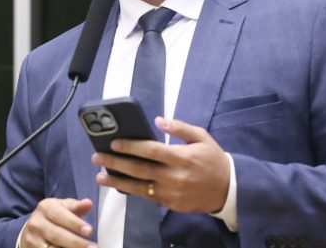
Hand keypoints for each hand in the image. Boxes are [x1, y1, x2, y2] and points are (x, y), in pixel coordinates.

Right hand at [21, 198, 95, 247]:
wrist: (32, 229)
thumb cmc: (53, 217)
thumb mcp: (63, 207)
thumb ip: (76, 206)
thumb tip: (88, 203)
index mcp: (45, 207)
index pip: (60, 215)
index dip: (75, 224)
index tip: (89, 231)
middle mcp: (37, 223)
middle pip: (57, 235)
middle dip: (76, 242)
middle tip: (93, 247)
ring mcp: (32, 239)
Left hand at [92, 117, 229, 212]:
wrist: (228, 189)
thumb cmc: (213, 159)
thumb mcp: (202, 137)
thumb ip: (180, 127)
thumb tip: (159, 120)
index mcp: (181, 157)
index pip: (151, 151)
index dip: (131, 147)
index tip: (114, 143)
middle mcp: (174, 176)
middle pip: (139, 169)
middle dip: (116, 163)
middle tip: (97, 158)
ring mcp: (171, 193)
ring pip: (139, 187)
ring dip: (117, 182)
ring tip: (100, 176)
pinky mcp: (170, 204)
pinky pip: (147, 197)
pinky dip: (132, 191)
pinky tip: (119, 185)